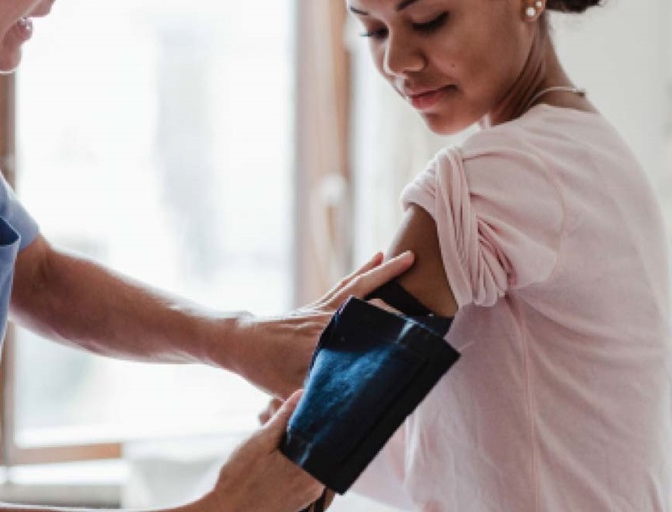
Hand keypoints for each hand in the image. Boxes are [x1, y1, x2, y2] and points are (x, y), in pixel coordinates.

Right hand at [199, 391, 323, 511]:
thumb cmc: (240, 478)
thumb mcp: (260, 441)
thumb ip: (283, 418)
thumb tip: (301, 394)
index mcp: (311, 470)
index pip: (331, 439)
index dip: (325, 419)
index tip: (318, 404)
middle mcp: (316, 486)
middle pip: (325, 452)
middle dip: (313, 433)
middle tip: (299, 416)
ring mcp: (310, 496)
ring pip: (316, 464)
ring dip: (306, 449)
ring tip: (287, 436)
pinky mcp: (301, 502)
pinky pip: (309, 477)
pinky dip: (301, 464)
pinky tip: (285, 456)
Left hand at [223, 251, 415, 398]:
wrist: (239, 342)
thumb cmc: (263, 368)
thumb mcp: (289, 390)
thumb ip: (317, 399)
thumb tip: (342, 416)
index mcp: (323, 340)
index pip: (365, 338)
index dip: (392, 339)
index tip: (419, 340)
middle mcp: (327, 319)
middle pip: (370, 306)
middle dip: (401, 303)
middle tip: (431, 300)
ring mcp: (324, 308)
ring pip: (360, 286)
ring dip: (385, 272)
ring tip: (408, 258)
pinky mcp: (319, 303)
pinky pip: (347, 284)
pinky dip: (364, 271)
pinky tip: (379, 257)